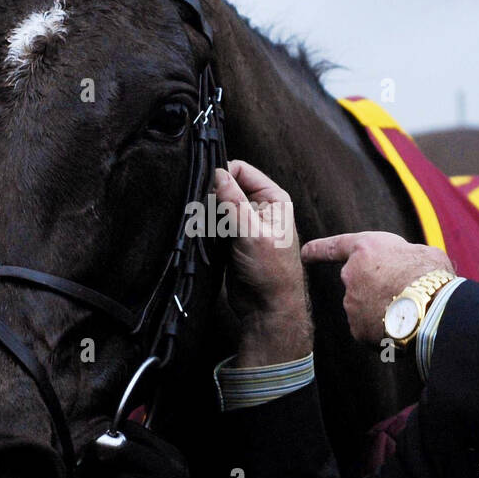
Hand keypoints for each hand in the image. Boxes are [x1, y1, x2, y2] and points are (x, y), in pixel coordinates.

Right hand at [212, 160, 311, 366]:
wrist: (267, 307)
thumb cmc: (270, 272)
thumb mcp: (251, 232)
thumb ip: (233, 201)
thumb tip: (218, 173)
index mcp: (273, 198)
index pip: (242, 170)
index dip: (223, 176)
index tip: (209, 192)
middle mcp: (260, 206)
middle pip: (228, 185)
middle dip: (213, 196)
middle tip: (206, 214)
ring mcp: (245, 222)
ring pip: (218, 204)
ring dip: (208, 213)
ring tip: (207, 228)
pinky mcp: (232, 238)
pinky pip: (214, 222)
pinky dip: (207, 226)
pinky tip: (205, 236)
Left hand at [301, 232, 453, 343]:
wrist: (432, 308)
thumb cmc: (432, 275)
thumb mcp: (422, 253)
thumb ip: (403, 259)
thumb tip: (408, 269)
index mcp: (366, 248)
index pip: (334, 247)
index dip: (318, 250)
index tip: (304, 253)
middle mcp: (351, 275)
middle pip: (359, 283)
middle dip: (376, 289)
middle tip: (405, 293)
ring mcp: (351, 305)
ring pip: (366, 309)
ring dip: (382, 311)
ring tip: (410, 311)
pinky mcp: (357, 330)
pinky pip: (370, 330)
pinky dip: (383, 331)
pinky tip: (403, 328)